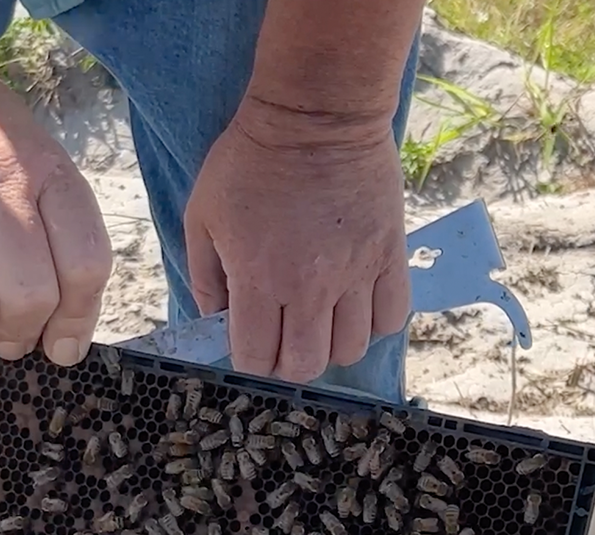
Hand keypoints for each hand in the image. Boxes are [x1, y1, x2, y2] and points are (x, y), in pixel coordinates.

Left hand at [184, 100, 409, 382]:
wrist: (316, 110)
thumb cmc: (248, 161)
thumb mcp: (202, 217)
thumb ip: (204, 278)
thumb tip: (217, 321)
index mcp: (258, 280)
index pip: (257, 358)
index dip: (251, 361)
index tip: (249, 344)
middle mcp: (310, 286)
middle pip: (306, 365)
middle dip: (288, 363)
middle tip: (283, 338)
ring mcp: (355, 272)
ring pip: (351, 349)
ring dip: (330, 347)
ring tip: (319, 323)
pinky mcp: (389, 254)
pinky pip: (392, 316)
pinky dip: (373, 324)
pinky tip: (355, 307)